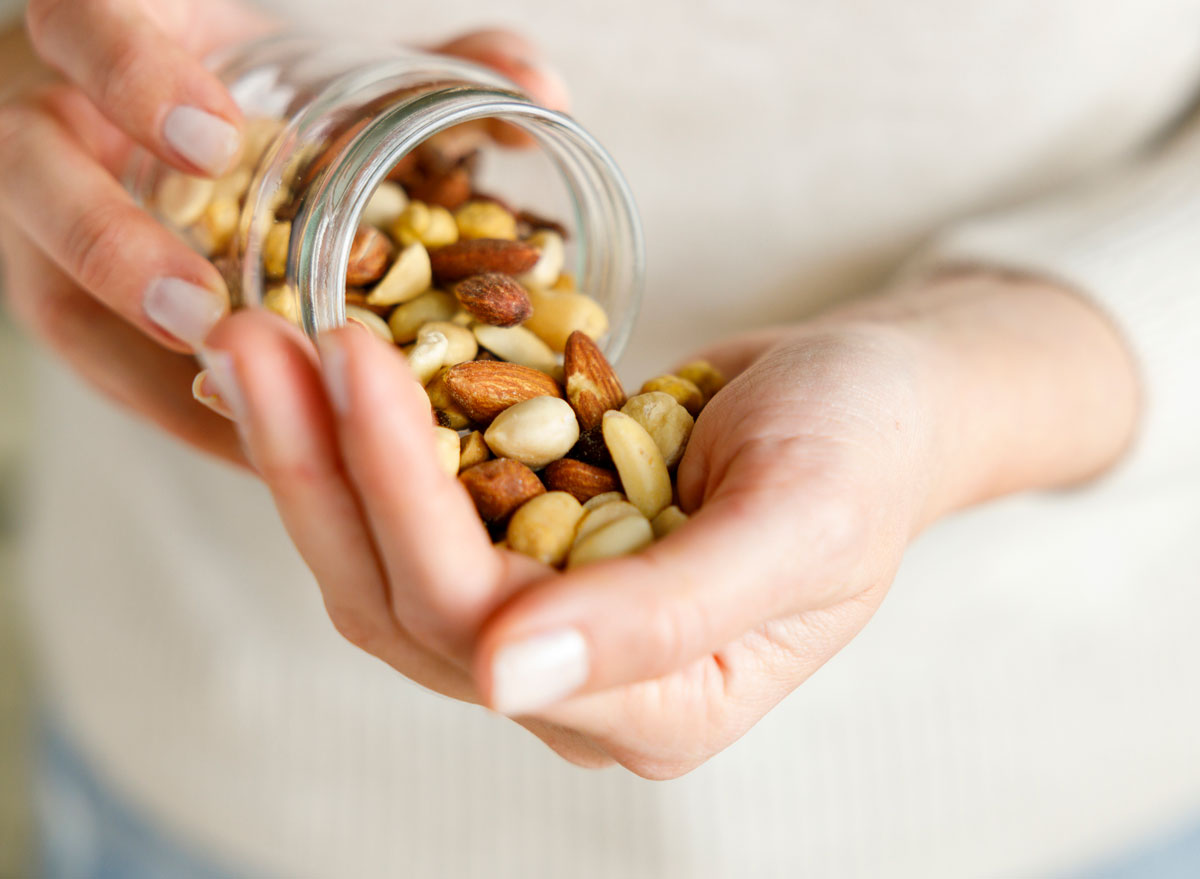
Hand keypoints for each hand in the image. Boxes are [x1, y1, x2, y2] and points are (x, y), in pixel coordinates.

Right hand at [0, 1, 566, 463]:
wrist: (122, 122)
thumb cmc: (231, 89)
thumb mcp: (307, 65)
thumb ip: (424, 71)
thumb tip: (542, 95)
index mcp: (100, 45)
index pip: (86, 33)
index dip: (137, 79)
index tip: (216, 137)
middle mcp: (53, 140)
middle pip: (36, 183)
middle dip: (112, 245)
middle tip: (204, 309)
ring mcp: (43, 238)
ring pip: (56, 299)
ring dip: (159, 375)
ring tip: (240, 411)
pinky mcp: (71, 319)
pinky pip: (115, 377)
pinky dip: (194, 416)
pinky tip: (272, 456)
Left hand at [201, 269, 1136, 776]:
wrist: (878, 398)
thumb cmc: (867, 452)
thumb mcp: (801, 521)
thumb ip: (669, 614)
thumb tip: (504, 680)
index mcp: (655, 707)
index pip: (479, 622)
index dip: (398, 494)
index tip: (350, 354)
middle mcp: (579, 684)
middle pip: (398, 598)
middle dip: (320, 466)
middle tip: (254, 334)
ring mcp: (544, 619)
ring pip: (381, 558)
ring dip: (313, 452)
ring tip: (257, 338)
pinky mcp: (523, 553)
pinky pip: (412, 511)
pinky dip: (355, 441)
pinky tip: (309, 369)